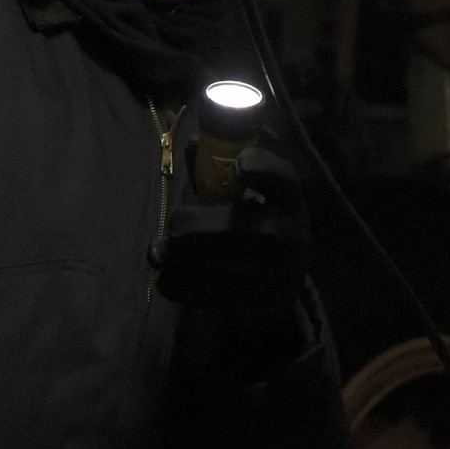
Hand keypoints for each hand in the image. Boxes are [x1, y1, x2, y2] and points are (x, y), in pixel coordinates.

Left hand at [153, 146, 309, 315]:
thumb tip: (193, 144)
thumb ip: (218, 171)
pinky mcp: (257, 305)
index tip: (238, 163)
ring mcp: (277, 275)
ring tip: (157, 253)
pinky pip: (209, 295)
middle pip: (239, 227)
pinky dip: (180, 285)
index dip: (263, 168)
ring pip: (219, 264)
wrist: (281, 286)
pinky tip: (167, 278)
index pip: (283, 179)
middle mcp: (292, 236)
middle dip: (193, 224)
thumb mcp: (249, 197)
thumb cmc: (258, 225)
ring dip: (179, 257)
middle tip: (171, 225)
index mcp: (291, 200)